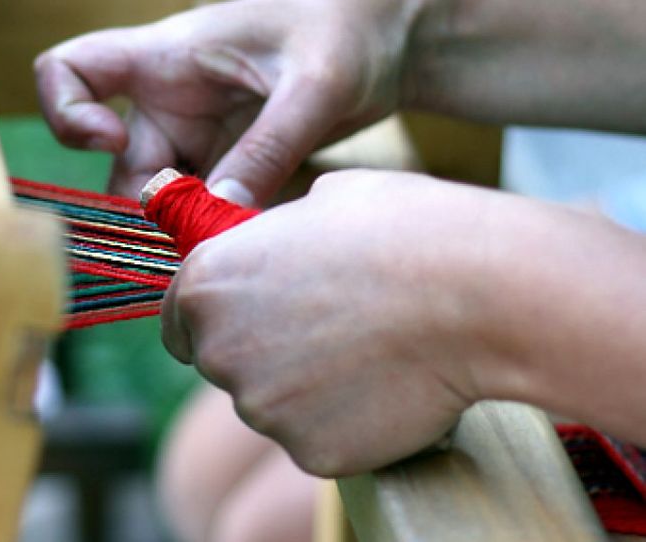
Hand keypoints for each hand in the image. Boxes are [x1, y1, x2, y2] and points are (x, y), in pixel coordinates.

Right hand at [34, 0, 429, 205]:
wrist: (389, 36)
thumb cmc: (345, 31)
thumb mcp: (313, 88)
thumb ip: (267, 149)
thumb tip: (218, 218)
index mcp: (166, 55)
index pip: (70, 68)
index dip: (67, 112)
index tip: (112, 143)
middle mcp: (168, 99)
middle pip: (123, 167)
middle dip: (154, 212)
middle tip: (209, 240)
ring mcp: (196, 134)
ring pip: (165, 200)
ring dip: (193, 229)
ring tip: (247, 245)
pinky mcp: (228, 162)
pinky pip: (204, 208)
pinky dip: (223, 230)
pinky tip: (264, 240)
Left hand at [160, 170, 502, 475]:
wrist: (475, 291)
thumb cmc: (400, 228)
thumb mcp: (320, 201)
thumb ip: (271, 234)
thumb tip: (270, 241)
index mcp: (206, 282)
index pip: (178, 321)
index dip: (212, 320)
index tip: (248, 319)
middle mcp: (218, 348)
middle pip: (222, 365)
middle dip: (261, 352)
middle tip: (327, 329)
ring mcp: (262, 407)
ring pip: (271, 406)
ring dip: (304, 389)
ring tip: (369, 350)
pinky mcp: (310, 452)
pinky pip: (318, 441)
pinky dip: (346, 424)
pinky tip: (388, 386)